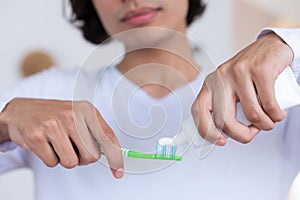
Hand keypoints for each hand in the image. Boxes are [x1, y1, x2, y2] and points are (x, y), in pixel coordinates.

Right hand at [0, 98, 123, 177]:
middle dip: (83, 158)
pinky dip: (50, 159)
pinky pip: (53, 163)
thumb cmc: (54, 116)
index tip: (118, 171)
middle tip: (74, 149)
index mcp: (86, 110)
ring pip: (71, 162)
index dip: (115, 157)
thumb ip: (96, 133)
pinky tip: (46, 144)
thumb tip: (111, 154)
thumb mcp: (79, 116)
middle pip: (91, 155)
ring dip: (65, 158)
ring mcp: (54, 125)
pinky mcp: (37, 136)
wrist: (22, 111)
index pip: (107, 137)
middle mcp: (72, 115)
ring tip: (58, 144)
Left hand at [192, 33, 292, 144]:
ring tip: (269, 120)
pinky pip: (269, 105)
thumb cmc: (251, 72)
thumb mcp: (231, 87)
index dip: (206, 131)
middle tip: (252, 133)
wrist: (272, 47)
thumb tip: (225, 133)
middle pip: (224, 119)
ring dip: (264, 125)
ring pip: (251, 114)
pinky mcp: (260, 70)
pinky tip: (277, 113)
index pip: (198, 111)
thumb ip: (225, 105)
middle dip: (241, 135)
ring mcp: (240, 72)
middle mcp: (221, 77)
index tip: (221, 141)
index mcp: (211, 83)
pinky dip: (276, 115)